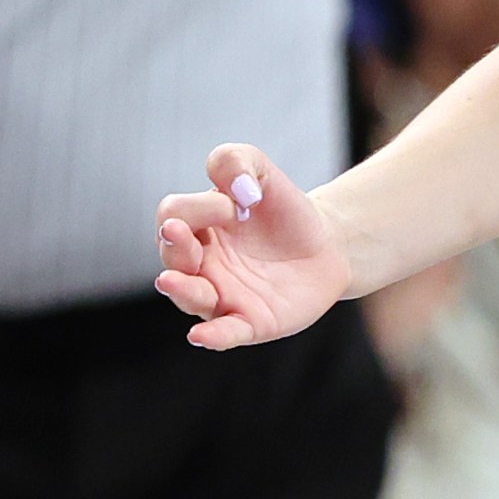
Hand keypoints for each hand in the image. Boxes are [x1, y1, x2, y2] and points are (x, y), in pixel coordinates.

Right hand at [155, 145, 351, 350]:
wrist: (328, 243)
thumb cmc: (282, 208)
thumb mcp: (260, 170)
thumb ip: (236, 161)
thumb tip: (236, 189)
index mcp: (196, 227)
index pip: (175, 216)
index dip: (199, 207)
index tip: (237, 203)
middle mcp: (200, 265)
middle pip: (172, 258)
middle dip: (174, 247)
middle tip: (180, 232)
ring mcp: (222, 295)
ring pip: (190, 297)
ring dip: (181, 290)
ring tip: (171, 280)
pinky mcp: (249, 321)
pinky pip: (225, 332)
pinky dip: (212, 336)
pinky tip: (201, 336)